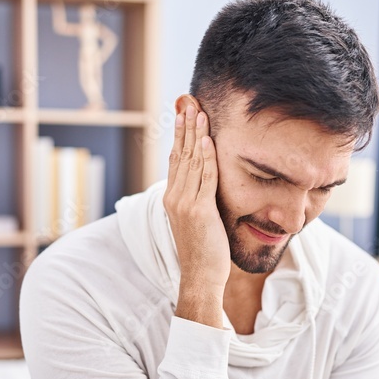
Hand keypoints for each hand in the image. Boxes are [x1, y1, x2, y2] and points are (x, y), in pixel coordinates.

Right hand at [164, 102, 230, 300]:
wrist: (200, 276)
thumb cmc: (202, 252)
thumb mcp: (195, 221)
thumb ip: (195, 200)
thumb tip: (201, 187)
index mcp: (172, 198)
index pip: (175, 159)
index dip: (179, 135)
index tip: (183, 115)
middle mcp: (174, 197)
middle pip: (180, 154)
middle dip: (185, 127)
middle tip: (188, 102)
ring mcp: (185, 203)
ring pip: (191, 161)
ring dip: (195, 134)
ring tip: (198, 111)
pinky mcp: (199, 211)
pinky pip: (205, 178)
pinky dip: (206, 157)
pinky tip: (206, 140)